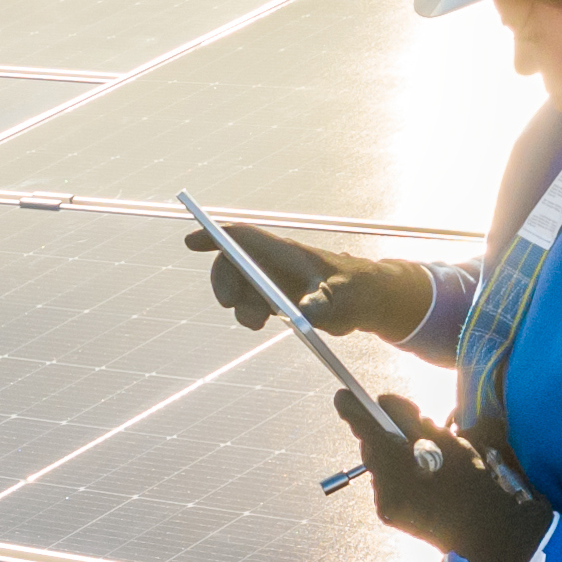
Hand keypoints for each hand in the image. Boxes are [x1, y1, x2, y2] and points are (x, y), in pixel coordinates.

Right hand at [187, 221, 428, 340]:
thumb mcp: (344, 301)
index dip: (215, 236)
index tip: (191, 242)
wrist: (370, 300)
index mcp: (288, 253)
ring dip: (240, 306)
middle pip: (234, 263)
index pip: (244, 237)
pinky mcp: (277, 297)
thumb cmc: (358, 292)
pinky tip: (262, 324)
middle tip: (228, 306)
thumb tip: (305, 314)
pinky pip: (250, 300)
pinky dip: (248, 313)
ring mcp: (275, 279)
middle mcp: (276, 262)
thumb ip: (324, 306)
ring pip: (241, 287)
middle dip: (224, 283)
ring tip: (256, 325)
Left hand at [341, 388, 551, 561]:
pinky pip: (385, 486)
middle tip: (400, 424)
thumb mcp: (446, 440)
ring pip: (378, 468)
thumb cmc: (471, 482)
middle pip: (371, 449)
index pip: (365, 429)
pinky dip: (396, 475)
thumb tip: (382, 402)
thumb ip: (409, 418)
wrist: (485, 531)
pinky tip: (420, 476)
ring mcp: (384, 504)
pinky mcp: (389, 516)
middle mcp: (383, 486)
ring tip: (420, 455)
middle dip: (380, 434)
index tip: (342, 395)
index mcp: (397, 464)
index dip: (352, 409)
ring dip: (390, 456)